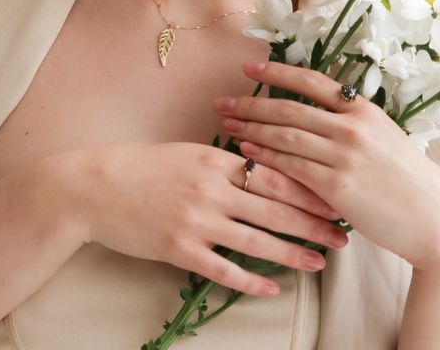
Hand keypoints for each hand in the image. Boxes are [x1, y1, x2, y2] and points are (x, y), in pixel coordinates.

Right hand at [62, 140, 349, 295]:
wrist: (96, 187)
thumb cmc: (142, 166)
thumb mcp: (186, 152)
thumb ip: (223, 161)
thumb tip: (261, 167)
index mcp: (215, 159)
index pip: (274, 174)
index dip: (309, 189)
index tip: (335, 198)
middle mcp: (211, 188)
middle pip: (274, 208)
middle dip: (313, 223)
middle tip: (343, 235)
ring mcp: (196, 220)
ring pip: (257, 239)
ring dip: (292, 253)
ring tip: (319, 262)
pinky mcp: (179, 248)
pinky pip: (223, 269)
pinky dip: (250, 280)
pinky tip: (272, 287)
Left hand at [213, 60, 439, 269]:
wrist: (436, 219)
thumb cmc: (408, 179)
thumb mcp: (384, 136)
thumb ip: (350, 121)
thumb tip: (314, 110)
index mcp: (363, 109)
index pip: (310, 82)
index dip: (276, 73)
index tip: (248, 69)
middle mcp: (352, 126)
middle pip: (289, 107)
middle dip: (251, 103)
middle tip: (222, 102)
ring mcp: (344, 156)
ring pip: (285, 135)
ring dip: (251, 127)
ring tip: (227, 123)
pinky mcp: (337, 186)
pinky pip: (291, 166)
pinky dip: (266, 156)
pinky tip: (246, 150)